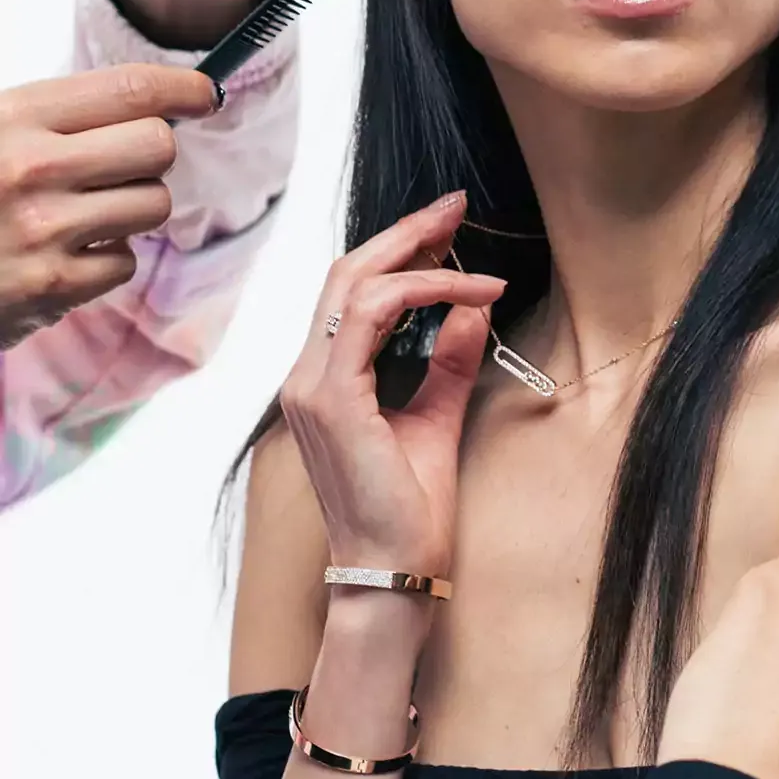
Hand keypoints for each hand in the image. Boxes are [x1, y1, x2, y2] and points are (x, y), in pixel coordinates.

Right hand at [0, 64, 217, 347]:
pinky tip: (63, 252)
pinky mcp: (54, 288)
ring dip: (132, 207)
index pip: (129, 89)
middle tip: (118, 164)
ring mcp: (46, 232)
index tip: (205, 93)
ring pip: (152, 204)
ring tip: (84, 211)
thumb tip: (153, 100)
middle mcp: (32, 168)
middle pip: (158, 146)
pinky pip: (124, 261)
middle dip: (149, 154)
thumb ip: (55, 116)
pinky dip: (105, 258)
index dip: (182, 87)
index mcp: (14, 116)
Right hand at [280, 192, 504, 578]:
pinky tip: (466, 294)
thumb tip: (471, 312)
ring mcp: (311, 387)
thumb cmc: (410, 510)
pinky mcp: (332, 401)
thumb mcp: (436, 419)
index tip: (449, 228)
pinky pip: (371, 316)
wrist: (394, 572)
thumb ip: (448, 364)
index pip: (352, 291)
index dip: (400, 250)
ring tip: (465, 244)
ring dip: (417, 255)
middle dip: (405, 232)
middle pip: (347, 272)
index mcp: (325, 380)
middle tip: (455, 206)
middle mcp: (307, 376)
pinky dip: (421, 292)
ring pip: (354, 283)